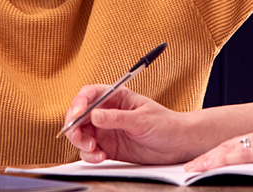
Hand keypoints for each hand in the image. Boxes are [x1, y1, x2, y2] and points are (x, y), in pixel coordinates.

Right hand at [63, 84, 203, 164]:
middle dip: (75, 127)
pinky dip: (90, 155)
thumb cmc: (165, 124)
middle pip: (79, 116)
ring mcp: (106, 130)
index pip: (90, 95)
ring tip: (94, 149)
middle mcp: (108, 113)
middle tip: (81, 137)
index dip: (79, 103)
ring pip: (81, 134)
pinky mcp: (108, 147)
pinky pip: (89, 151)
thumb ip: (117, 118)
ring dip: (81, 142)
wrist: (177, 144)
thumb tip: (94, 115)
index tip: (77, 114)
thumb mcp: (142, 120)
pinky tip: (101, 156)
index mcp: (117, 97)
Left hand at [185, 123, 252, 172]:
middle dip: (208, 156)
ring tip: (190, 170)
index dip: (221, 153)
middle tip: (188, 167)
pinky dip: (222, 161)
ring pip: (231, 149)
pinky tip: (209, 168)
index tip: (205, 162)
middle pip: (231, 145)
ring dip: (208, 160)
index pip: (242, 145)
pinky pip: (241, 155)